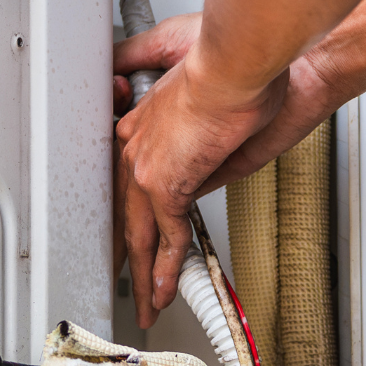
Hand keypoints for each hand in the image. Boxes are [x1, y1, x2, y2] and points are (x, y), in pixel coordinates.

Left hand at [114, 27, 282, 326]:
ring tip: (150, 302)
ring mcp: (147, 166)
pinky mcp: (167, 182)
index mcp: (142, 126)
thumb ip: (202, 152)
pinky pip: (167, 237)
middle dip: (131, 255)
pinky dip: (168, 268)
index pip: (129, 184)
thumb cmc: (233, 70)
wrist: (238, 63)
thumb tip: (206, 174)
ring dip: (146, 274)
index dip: (133, 215)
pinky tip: (168, 287)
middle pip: (127, 214)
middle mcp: (136, 146)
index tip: (137, 238)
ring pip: (140, 233)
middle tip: (134, 285)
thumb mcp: (211, 113)